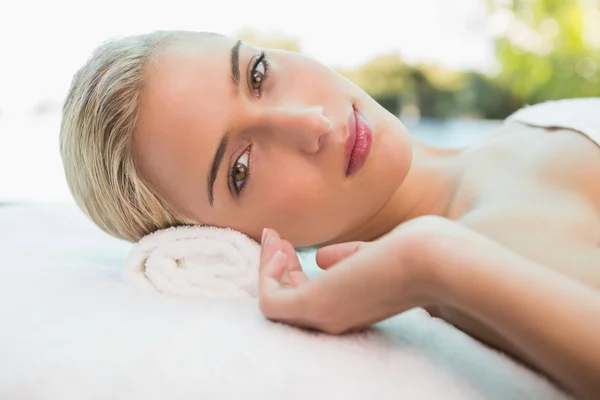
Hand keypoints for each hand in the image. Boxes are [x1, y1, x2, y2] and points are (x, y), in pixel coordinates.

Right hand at [258, 225, 434, 333]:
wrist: (436, 259)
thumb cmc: (420, 252)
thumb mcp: (375, 254)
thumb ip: (349, 258)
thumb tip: (322, 258)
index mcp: (354, 306)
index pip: (312, 298)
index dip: (295, 272)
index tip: (290, 246)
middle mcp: (337, 317)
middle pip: (290, 302)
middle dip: (276, 268)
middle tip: (276, 239)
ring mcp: (325, 315)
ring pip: (277, 302)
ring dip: (269, 269)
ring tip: (274, 239)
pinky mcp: (316, 306)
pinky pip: (271, 301)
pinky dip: (267, 275)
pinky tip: (279, 247)